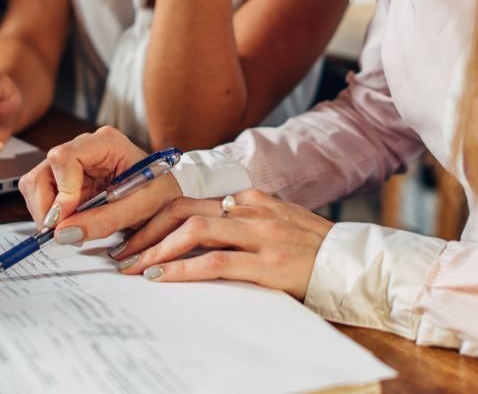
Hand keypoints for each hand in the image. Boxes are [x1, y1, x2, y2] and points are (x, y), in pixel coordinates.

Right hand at [17, 126, 181, 242]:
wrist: (166, 197)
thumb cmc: (160, 194)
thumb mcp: (140, 209)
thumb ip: (103, 221)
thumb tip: (64, 233)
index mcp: (106, 143)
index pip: (64, 157)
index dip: (61, 190)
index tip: (66, 219)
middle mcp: (84, 147)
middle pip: (44, 171)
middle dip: (47, 207)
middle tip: (61, 233)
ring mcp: (73, 162)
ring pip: (37, 183)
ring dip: (46, 213)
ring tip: (70, 230)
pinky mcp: (67, 180)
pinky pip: (43, 195)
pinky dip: (51, 215)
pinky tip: (70, 224)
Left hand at [114, 189, 333, 300]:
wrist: (357, 263)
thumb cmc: (313, 249)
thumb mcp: (275, 223)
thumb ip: (241, 223)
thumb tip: (197, 235)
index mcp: (248, 198)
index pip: (188, 199)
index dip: (152, 214)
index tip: (131, 232)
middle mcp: (250, 209)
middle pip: (181, 208)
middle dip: (144, 229)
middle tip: (121, 251)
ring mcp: (260, 234)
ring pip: (193, 231)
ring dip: (155, 250)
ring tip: (133, 268)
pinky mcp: (268, 262)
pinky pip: (215, 263)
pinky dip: (182, 270)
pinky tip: (163, 279)